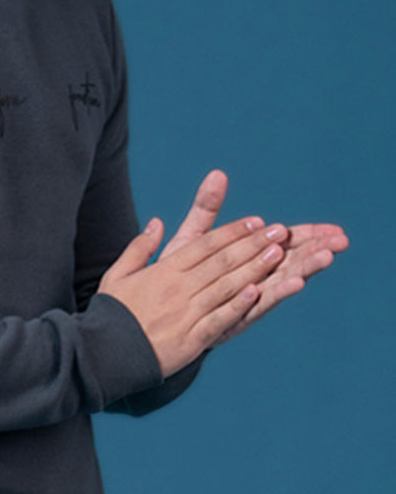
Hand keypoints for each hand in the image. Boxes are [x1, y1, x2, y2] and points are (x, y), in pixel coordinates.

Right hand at [98, 213, 287, 376]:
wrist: (104, 355)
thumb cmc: (111, 315)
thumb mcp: (117, 276)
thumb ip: (139, 248)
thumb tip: (156, 224)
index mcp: (163, 271)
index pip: (205, 245)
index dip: (233, 231)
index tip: (257, 222)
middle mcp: (178, 289)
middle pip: (222, 261)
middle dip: (254, 245)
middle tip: (280, 232)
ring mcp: (186, 314)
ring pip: (226, 286)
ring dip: (254, 269)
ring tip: (278, 255)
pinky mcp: (190, 339)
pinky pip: (219, 319)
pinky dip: (238, 306)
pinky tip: (257, 292)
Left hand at [159, 169, 349, 341]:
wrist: (155, 314)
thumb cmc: (175, 275)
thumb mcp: (193, 239)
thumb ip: (206, 209)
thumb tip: (216, 174)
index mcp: (248, 259)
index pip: (287, 243)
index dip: (311, 236)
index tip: (334, 230)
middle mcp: (252, 280)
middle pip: (291, 263)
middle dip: (316, 253)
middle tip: (339, 243)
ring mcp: (244, 301)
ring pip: (279, 284)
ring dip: (303, 271)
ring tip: (324, 260)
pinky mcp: (232, 319)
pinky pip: (255, 307)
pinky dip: (272, 294)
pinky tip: (291, 285)